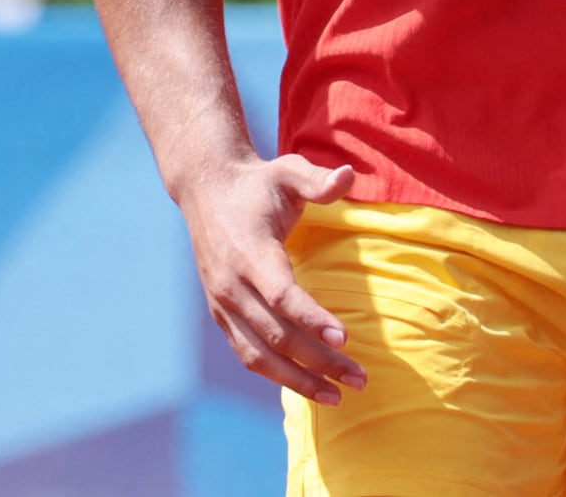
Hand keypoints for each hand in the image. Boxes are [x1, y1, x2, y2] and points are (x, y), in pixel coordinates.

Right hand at [179, 154, 369, 403]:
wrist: (206, 190)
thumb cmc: (257, 184)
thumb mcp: (288, 170)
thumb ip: (318, 179)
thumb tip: (349, 175)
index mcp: (249, 251)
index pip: (281, 294)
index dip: (312, 319)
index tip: (345, 339)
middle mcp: (231, 284)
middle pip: (276, 333)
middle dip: (318, 360)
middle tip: (359, 377)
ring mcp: (222, 303)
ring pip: (259, 355)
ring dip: (298, 379)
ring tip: (337, 395)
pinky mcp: (221, 314)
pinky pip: (247, 353)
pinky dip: (275, 374)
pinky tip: (306, 385)